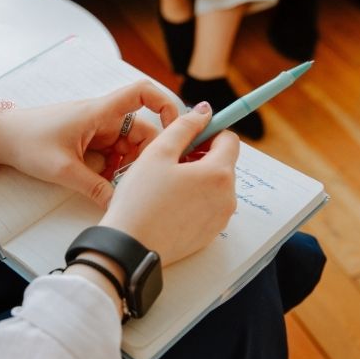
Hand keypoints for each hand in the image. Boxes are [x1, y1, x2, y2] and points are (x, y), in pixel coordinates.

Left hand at [0, 81, 177, 207]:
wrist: (0, 137)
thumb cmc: (27, 141)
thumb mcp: (62, 169)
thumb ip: (94, 188)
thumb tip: (118, 205)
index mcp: (100, 112)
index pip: (142, 93)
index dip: (165, 104)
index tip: (175, 129)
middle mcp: (103, 117)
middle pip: (141, 130)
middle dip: (143, 156)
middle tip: (134, 180)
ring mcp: (96, 129)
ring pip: (127, 146)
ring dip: (126, 165)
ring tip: (113, 184)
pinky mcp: (89, 141)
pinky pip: (112, 154)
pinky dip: (113, 169)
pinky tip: (102, 183)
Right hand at [99, 102, 239, 265]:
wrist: (130, 247)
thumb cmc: (140, 200)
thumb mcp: (158, 153)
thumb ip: (184, 126)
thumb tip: (204, 111)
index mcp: (219, 174)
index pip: (229, 139)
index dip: (208, 132)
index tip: (189, 136)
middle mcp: (227, 197)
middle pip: (223, 163)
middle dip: (201, 156)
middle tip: (170, 161)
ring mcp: (220, 219)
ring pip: (215, 185)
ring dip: (197, 178)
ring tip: (166, 184)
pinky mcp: (209, 234)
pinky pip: (208, 206)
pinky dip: (194, 199)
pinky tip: (169, 203)